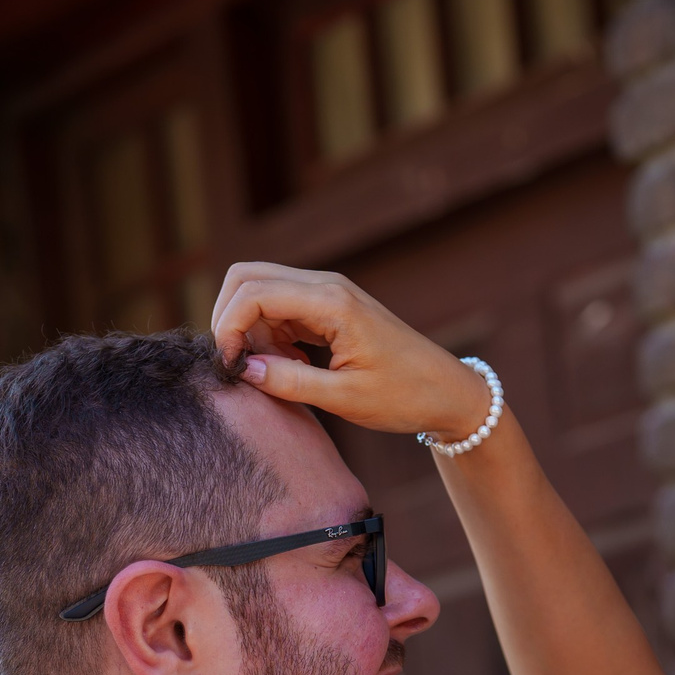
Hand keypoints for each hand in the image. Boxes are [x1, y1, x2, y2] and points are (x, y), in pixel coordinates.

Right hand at [210, 263, 493, 442]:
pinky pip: (281, 306)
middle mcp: (326, 285)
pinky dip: (269, 333)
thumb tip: (243, 369)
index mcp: (331, 302)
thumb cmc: (404, 395)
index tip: (230, 367)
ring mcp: (327, 292)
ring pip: (260, 290)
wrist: (446, 391)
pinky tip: (288, 365)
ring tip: (273, 371)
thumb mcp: (344, 398)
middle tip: (238, 364)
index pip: (253, 293)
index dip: (228, 328)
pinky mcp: (328, 306)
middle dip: (229, 318)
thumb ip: (290, 382)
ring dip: (251, 329)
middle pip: (247, 277)